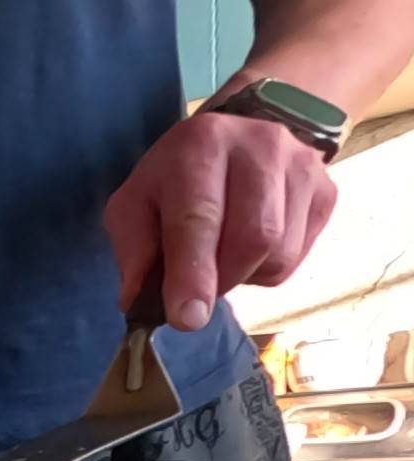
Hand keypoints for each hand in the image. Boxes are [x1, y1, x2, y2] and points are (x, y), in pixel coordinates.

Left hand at [104, 111, 336, 330]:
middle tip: (197, 287)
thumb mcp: (135, 204)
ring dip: (244, 276)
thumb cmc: (176, 181)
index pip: (200, 218)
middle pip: (252, 239)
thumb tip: (139, 302)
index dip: (193, 274)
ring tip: (221, 257)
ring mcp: (303, 166)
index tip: (187, 318)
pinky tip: (248, 248)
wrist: (236, 142)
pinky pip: (297, 257)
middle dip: (220, 280)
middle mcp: (260, 146)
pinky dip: (267, 269)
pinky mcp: (326, 191)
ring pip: (279, 254)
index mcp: (201, 144)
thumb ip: (134, 250)